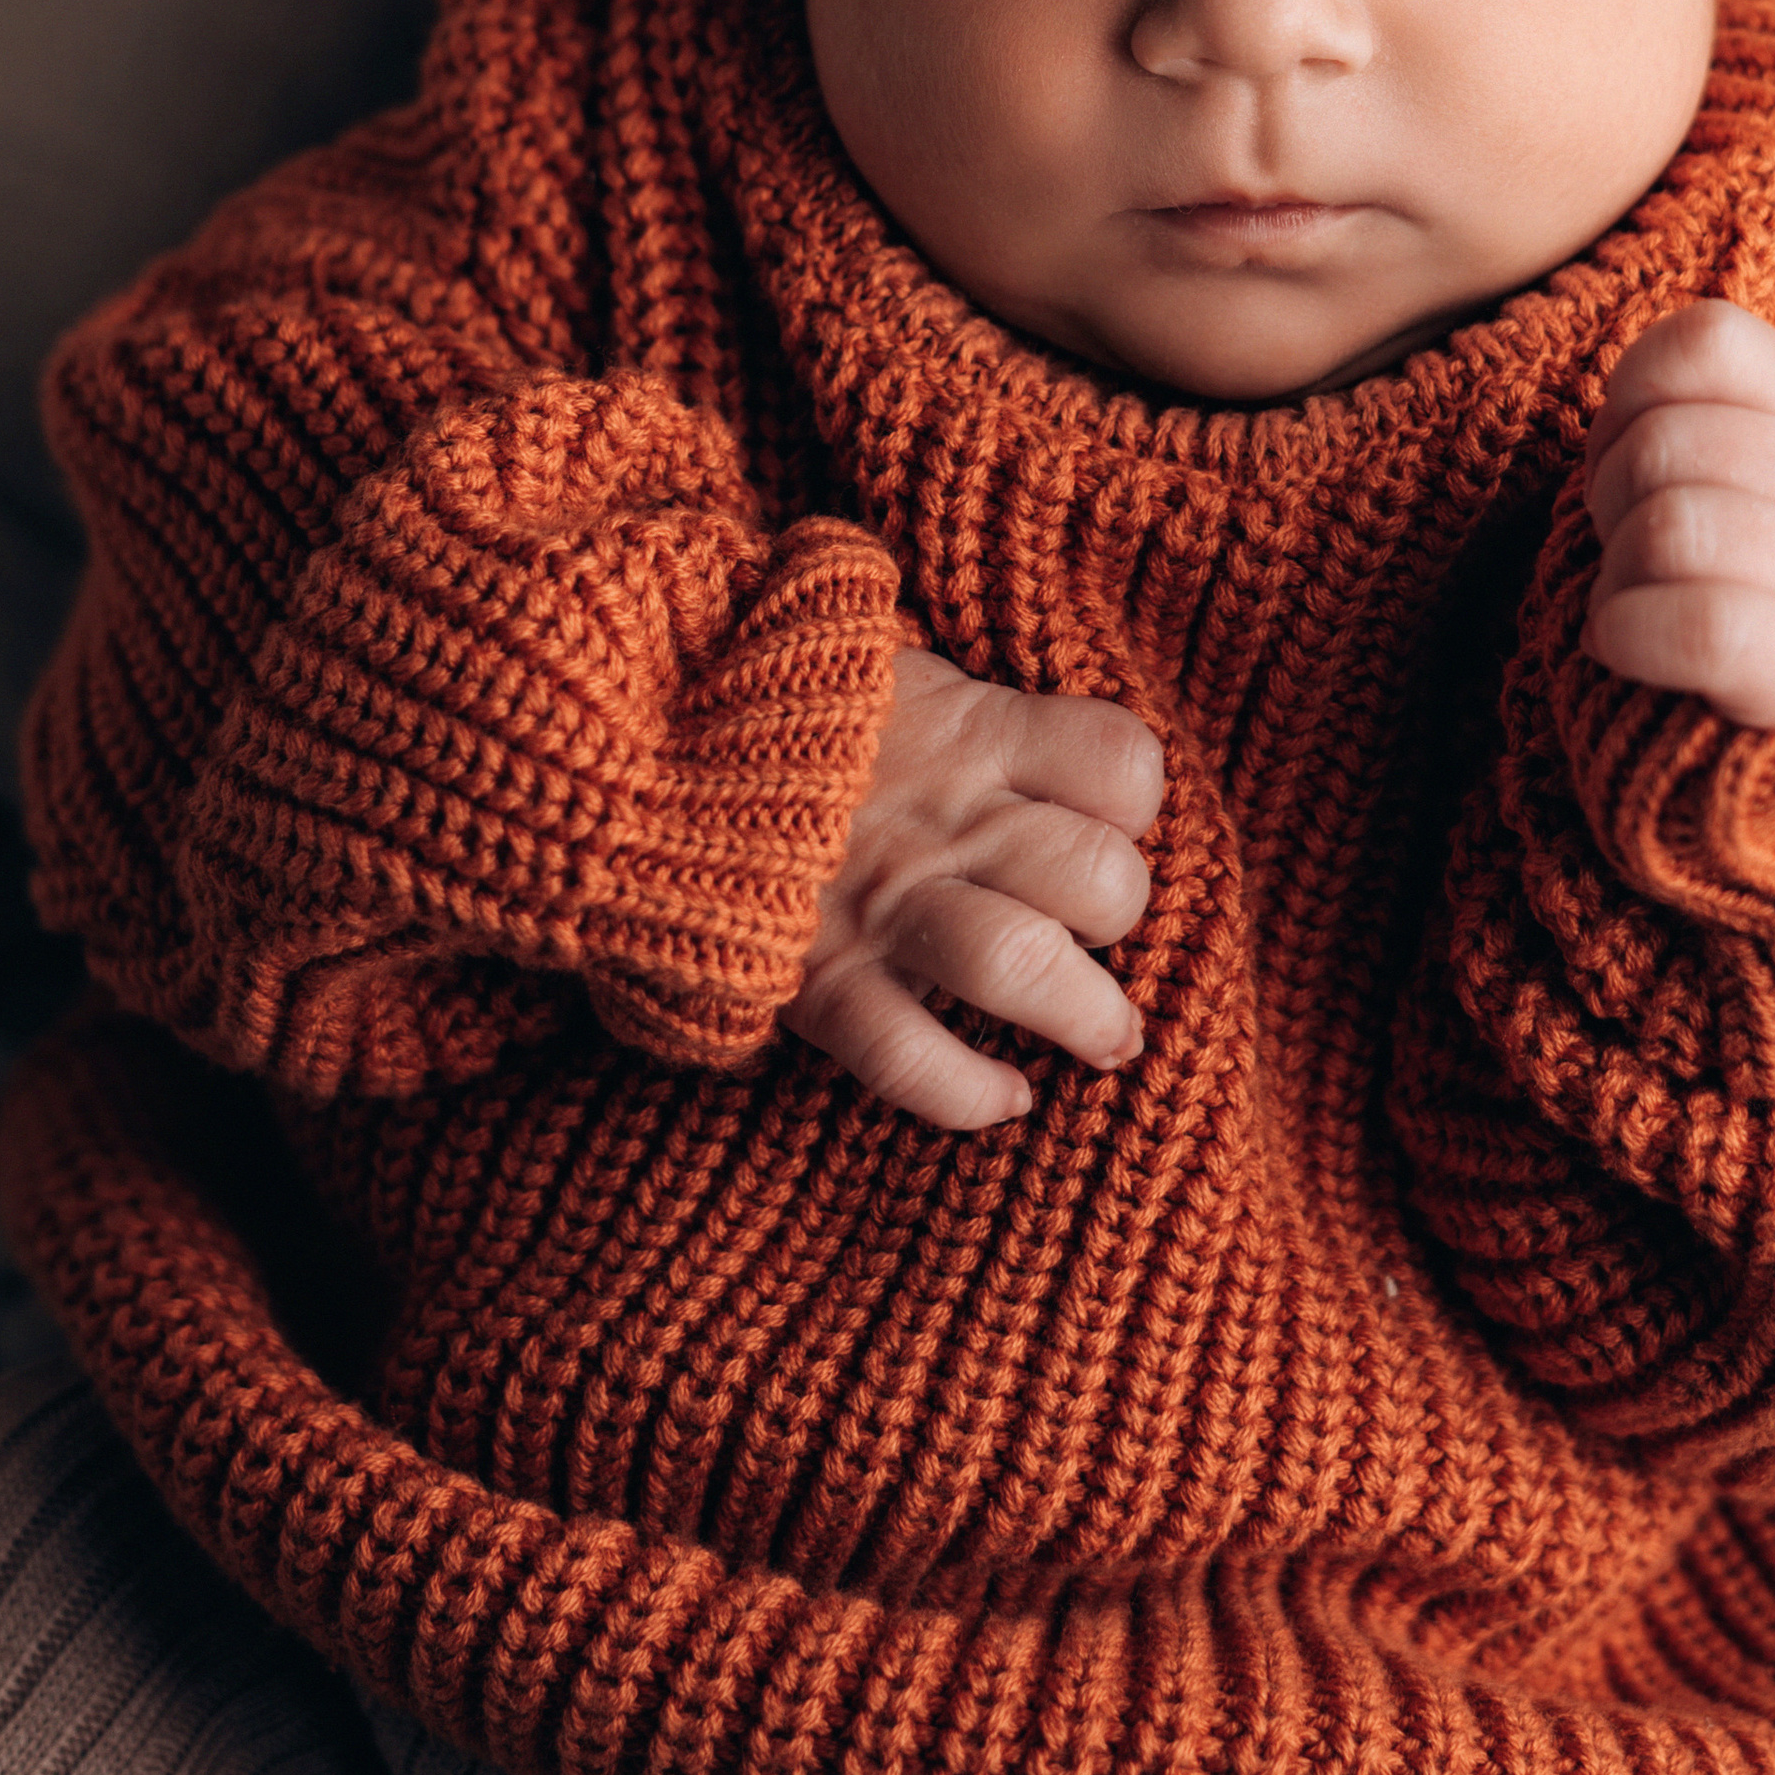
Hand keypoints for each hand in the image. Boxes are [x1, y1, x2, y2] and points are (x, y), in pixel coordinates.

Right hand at [785, 647, 1163, 1128]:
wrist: (640, 750)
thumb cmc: (796, 717)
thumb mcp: (908, 679)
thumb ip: (992, 721)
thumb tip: (1075, 773)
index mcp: (972, 734)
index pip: (1120, 764)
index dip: (1134, 802)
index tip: (1110, 820)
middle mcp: (943, 822)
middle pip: (1097, 878)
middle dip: (1123, 919)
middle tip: (1101, 934)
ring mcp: (883, 906)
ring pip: (1024, 968)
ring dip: (1088, 1018)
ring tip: (1108, 1039)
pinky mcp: (822, 984)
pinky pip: (914, 1060)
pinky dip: (973, 1095)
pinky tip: (1008, 1095)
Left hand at [1581, 300, 1774, 727]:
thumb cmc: (1723, 581)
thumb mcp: (1721, 476)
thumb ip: (1682, 411)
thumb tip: (1625, 393)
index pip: (1705, 338)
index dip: (1632, 393)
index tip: (1635, 456)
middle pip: (1661, 445)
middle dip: (1609, 500)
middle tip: (1634, 550)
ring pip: (1668, 529)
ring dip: (1616, 573)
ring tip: (1642, 600)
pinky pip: (1700, 625)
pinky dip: (1626, 633)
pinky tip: (1630, 646)